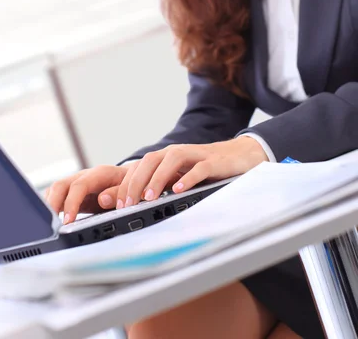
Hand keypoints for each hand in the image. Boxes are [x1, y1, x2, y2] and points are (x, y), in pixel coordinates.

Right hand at [45, 165, 128, 223]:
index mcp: (100, 174)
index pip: (79, 186)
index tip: (67, 221)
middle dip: (52, 204)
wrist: (130, 179)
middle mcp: (85, 176)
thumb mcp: (130, 188)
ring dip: (49, 205)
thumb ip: (118, 193)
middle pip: (61, 185)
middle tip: (50, 225)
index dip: (72, 203)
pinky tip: (49, 219)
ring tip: (47, 224)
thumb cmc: (129, 185)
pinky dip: (50, 206)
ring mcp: (77, 183)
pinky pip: (56, 196)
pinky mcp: (73, 192)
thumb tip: (102, 199)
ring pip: (56, 190)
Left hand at [114, 136, 267, 209]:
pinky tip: (178, 190)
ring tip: (148, 198)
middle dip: (136, 182)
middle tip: (128, 205)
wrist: (239, 156)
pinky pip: (198, 168)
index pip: (139, 167)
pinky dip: (187, 178)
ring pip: (170, 160)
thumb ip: (160, 187)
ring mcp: (195, 155)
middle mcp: (177, 153)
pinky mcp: (213, 161)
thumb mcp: (180, 177)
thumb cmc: (206, 169)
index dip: (126, 184)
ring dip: (157, 178)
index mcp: (166, 157)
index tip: (118, 205)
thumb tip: (134, 204)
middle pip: (150, 161)